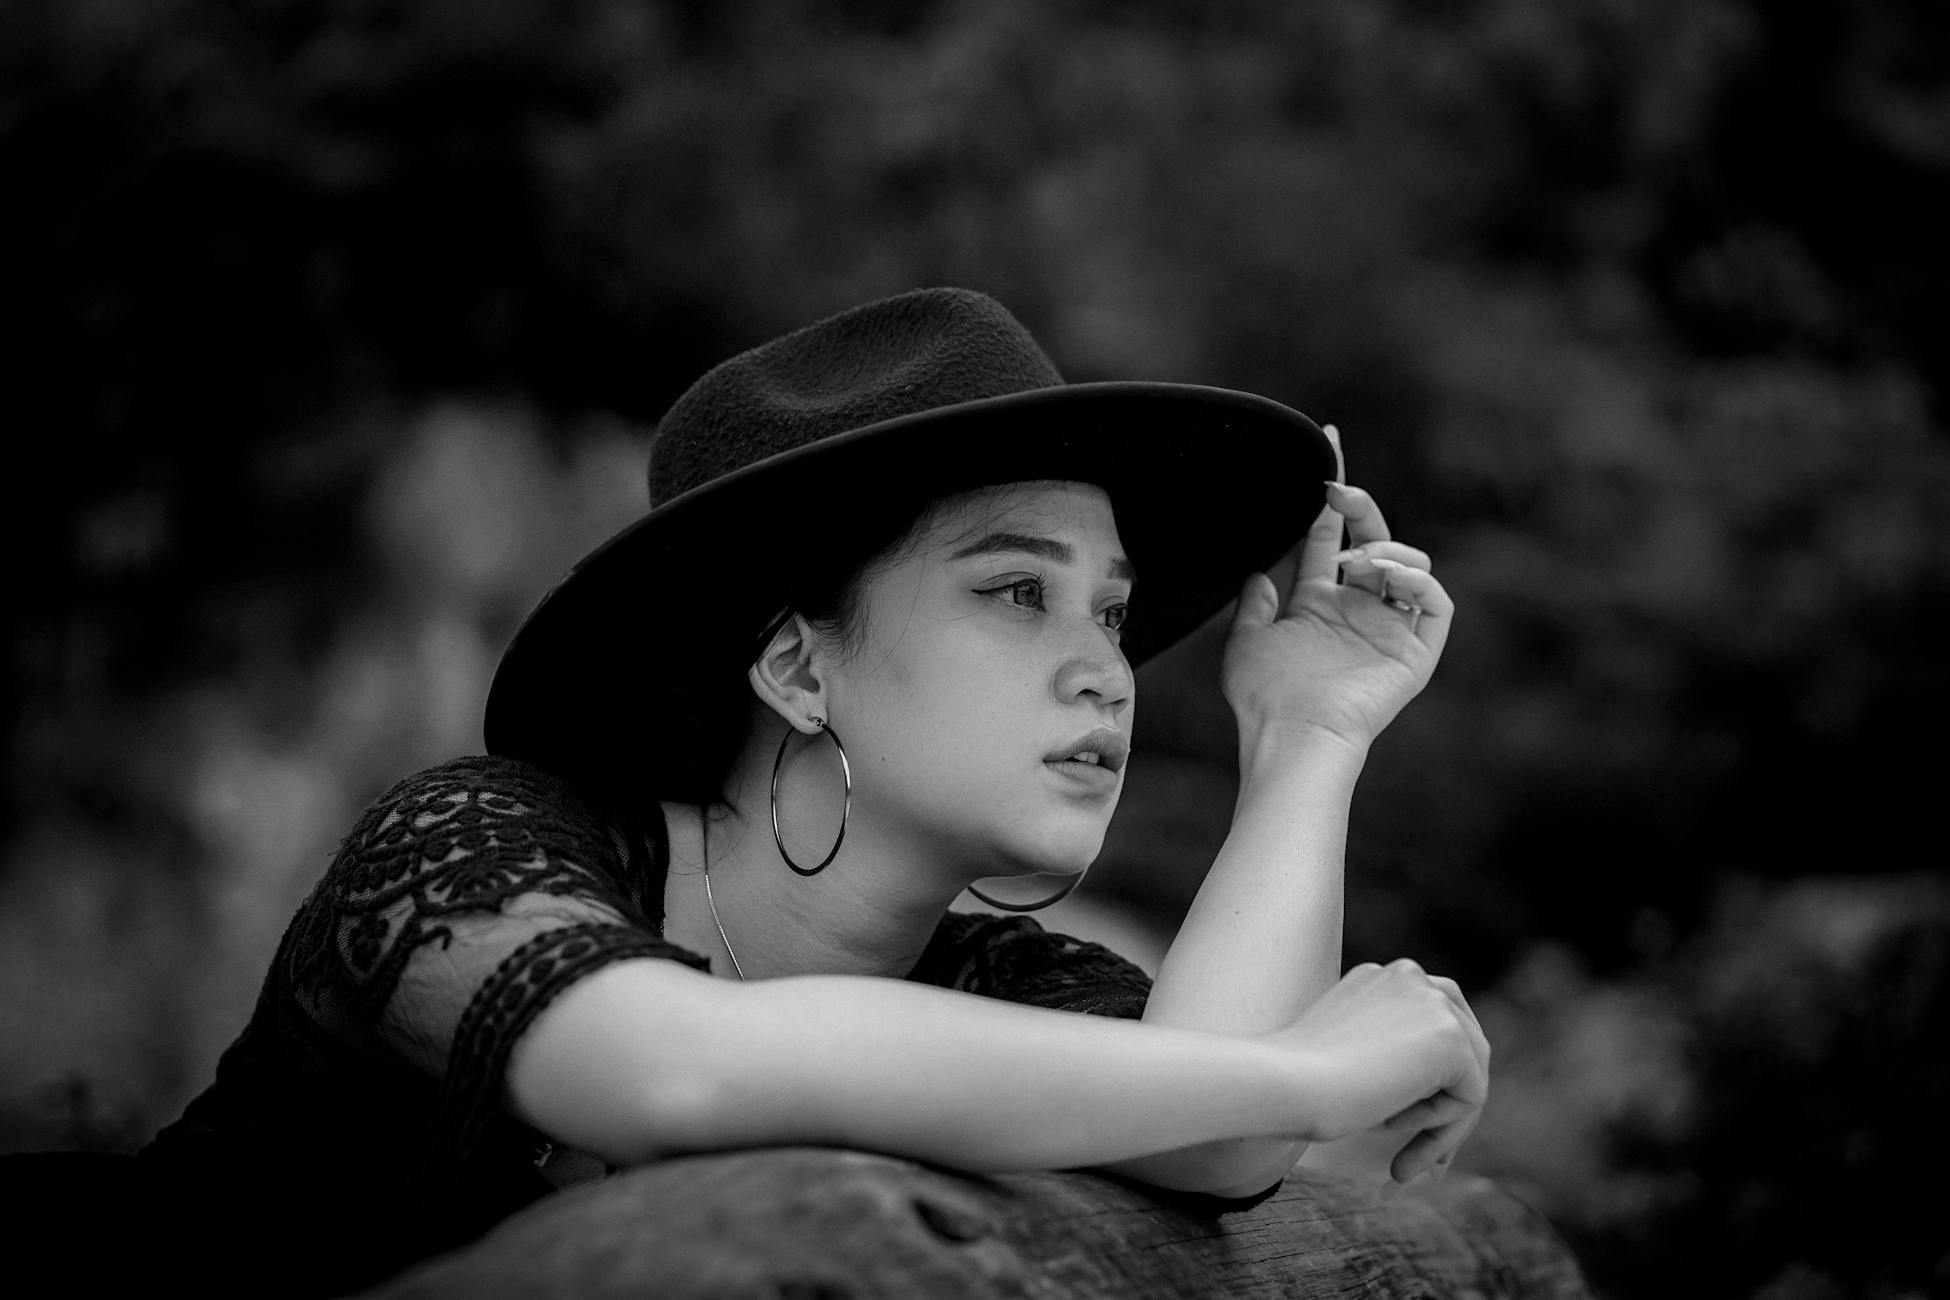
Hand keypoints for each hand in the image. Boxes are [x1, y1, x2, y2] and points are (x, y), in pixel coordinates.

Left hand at [1221, 425, 1452, 750]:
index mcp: (1318, 605)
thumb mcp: (1245, 641)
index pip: (1329, 540)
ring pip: (1410, 566)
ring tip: (1355, 563)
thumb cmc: (1264, 698)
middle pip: (1373, 541)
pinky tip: (1386, 577)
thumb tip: (1259, 571)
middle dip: (1361, 509)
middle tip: (1339, 492)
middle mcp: (1356, 611)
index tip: (1327, 462)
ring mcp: (1388, 630)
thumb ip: (1254, 605)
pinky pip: (1435, 606)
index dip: (1331, 503)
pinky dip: (1418, 583)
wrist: (1291, 735)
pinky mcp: (1415, 652)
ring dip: (1384, 550)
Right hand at [1263, 959, 1489, 1182]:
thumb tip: (1437, 1094)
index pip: (1433, 1026)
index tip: (1406, 1129)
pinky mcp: (1451, 1038)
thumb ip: (1388, 1052)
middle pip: (1464, 1047)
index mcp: (1384, 977)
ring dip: (1443, 1124)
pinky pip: (1471, 1096)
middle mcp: (1412, 976)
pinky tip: (1392, 1125)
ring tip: (1404, 1163)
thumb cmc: (1297, 1079)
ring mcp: (1434, 1002)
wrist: (1285, 1080)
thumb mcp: (1349, 1052)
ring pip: (1471, 1075)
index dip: (1431, 1082)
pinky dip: (1441, 1127)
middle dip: (1449, 1105)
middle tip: (1427, 1160)